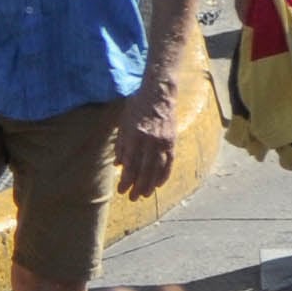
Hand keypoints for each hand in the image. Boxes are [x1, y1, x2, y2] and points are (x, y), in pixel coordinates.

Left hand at [115, 77, 186, 196]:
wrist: (159, 92)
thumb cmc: (137, 106)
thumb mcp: (124, 123)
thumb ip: (121, 144)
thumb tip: (119, 164)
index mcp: (135, 136)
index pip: (131, 164)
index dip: (126, 180)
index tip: (121, 190)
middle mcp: (150, 140)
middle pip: (144, 169)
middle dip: (138, 186)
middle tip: (133, 198)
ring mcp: (163, 140)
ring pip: (157, 167)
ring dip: (151, 183)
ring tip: (146, 195)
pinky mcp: (172, 140)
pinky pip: (169, 160)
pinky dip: (165, 173)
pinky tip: (160, 183)